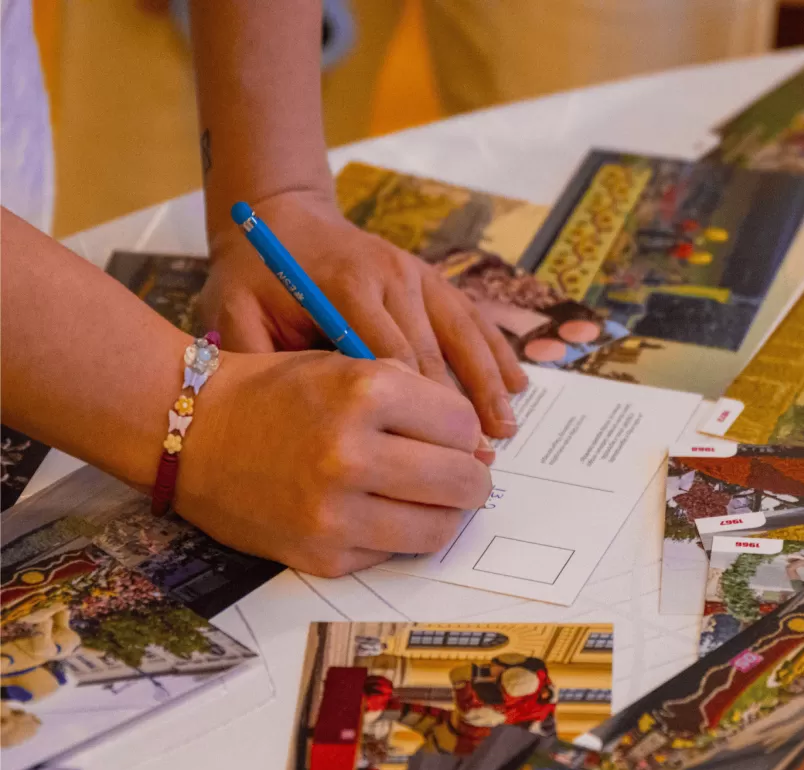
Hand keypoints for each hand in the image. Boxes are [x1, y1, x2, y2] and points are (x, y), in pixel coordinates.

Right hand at [175, 349, 494, 576]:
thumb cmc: (276, 393)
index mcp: (365, 393)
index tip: (454, 436)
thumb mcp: (349, 368)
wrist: (190, 433)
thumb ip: (417, 400)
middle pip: (463, 481)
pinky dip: (398, 535)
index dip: (465, 432)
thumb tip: (480, 447)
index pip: (463, 425)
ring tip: (430, 498)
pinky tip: (380, 513)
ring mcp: (334, 512)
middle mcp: (351, 453)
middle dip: (471, 479)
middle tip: (462, 476)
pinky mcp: (321, 555)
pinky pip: (393, 553)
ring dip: (446, 514)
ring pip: (439, 528)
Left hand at [199, 188, 527, 437]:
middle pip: (433, 355)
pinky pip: (470, 317)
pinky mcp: (429, 277)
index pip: (390, 359)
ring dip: (486, 385)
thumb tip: (289, 422)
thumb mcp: (234, 314)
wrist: (280, 218)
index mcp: (346, 288)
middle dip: (455, 412)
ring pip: (461, 337)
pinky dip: (495, 352)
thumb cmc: (253, 278)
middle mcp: (390, 277)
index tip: (429, 457)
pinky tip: (517, 385)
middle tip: (473, 464)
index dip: (414, 411)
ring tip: (505, 430)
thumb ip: (259, 362)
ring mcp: (415, 274)